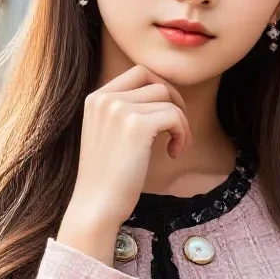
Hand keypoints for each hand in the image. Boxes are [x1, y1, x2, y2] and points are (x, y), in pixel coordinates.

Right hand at [57, 64, 191, 264]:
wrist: (96, 206)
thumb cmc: (108, 178)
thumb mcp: (109, 134)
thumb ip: (126, 112)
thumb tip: (163, 94)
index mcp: (96, 98)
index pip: (138, 72)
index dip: (160, 89)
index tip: (166, 116)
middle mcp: (105, 98)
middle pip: (156, 81)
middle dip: (174, 100)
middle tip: (177, 128)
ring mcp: (119, 109)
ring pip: (168, 99)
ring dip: (181, 122)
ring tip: (175, 147)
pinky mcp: (136, 126)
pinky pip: (175, 116)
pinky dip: (183, 134)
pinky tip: (174, 154)